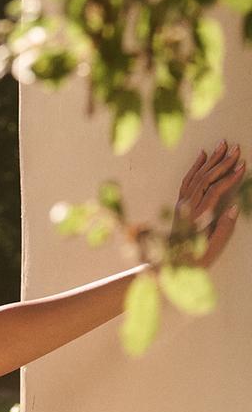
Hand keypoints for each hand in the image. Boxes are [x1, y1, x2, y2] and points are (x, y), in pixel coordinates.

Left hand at [171, 140, 244, 268]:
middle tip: (236, 148)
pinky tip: (203, 155)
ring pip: (196, 176)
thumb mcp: (211, 249)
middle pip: (205, 178)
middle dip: (222, 162)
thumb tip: (234, 207)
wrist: (169, 267)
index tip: (242, 166)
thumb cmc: (193, 260)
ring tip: (223, 145)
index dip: (229, 178)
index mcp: (196, 218)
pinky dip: (196, 166)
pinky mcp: (180, 204)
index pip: (214, 191)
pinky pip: (187, 181)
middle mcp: (186, 207)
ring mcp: (181, 204)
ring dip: (211, 160)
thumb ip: (223, 229)